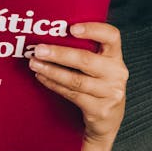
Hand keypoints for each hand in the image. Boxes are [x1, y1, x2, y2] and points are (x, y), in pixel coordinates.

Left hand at [28, 21, 127, 144]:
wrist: (108, 121)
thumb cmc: (99, 87)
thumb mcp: (101, 67)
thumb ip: (88, 51)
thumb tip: (53, 34)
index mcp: (116, 58)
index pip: (112, 36)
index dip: (93, 30)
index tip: (72, 28)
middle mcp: (117, 74)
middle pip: (86, 60)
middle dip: (59, 54)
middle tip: (39, 50)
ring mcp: (110, 93)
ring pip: (76, 80)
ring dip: (52, 71)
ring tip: (35, 64)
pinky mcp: (99, 110)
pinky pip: (72, 94)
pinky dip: (54, 85)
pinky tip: (43, 78)